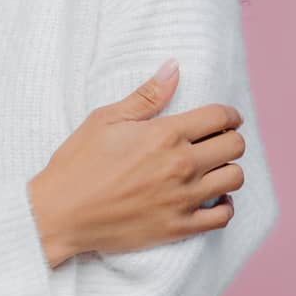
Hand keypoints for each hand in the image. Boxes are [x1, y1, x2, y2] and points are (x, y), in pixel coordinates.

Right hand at [27, 60, 244, 266]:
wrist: (61, 213)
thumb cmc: (78, 163)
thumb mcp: (106, 119)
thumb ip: (146, 96)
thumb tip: (174, 68)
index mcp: (165, 134)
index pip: (220, 117)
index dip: (228, 114)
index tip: (225, 118)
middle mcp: (181, 165)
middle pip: (235, 146)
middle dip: (229, 138)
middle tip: (215, 141)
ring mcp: (182, 199)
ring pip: (234, 179)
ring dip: (227, 169)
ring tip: (211, 168)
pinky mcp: (179, 228)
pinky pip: (222, 217)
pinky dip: (224, 206)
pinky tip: (212, 198)